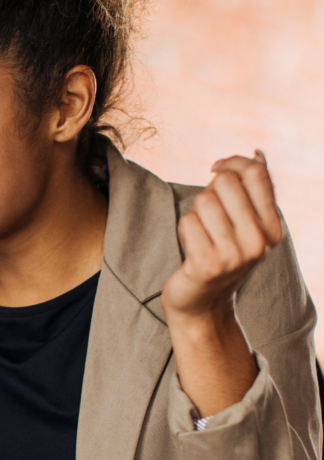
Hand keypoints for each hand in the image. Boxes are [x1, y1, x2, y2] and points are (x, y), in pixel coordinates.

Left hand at [162, 151, 282, 320]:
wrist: (203, 304)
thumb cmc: (221, 256)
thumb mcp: (247, 226)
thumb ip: (254, 191)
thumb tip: (257, 154)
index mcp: (274, 229)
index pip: (255, 172)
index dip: (230, 163)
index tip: (215, 170)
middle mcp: (260, 242)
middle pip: (225, 182)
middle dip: (209, 192)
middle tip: (208, 218)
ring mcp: (235, 255)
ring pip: (203, 201)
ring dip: (194, 214)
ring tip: (202, 236)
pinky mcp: (208, 265)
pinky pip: (187, 223)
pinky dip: (184, 231)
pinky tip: (192, 249)